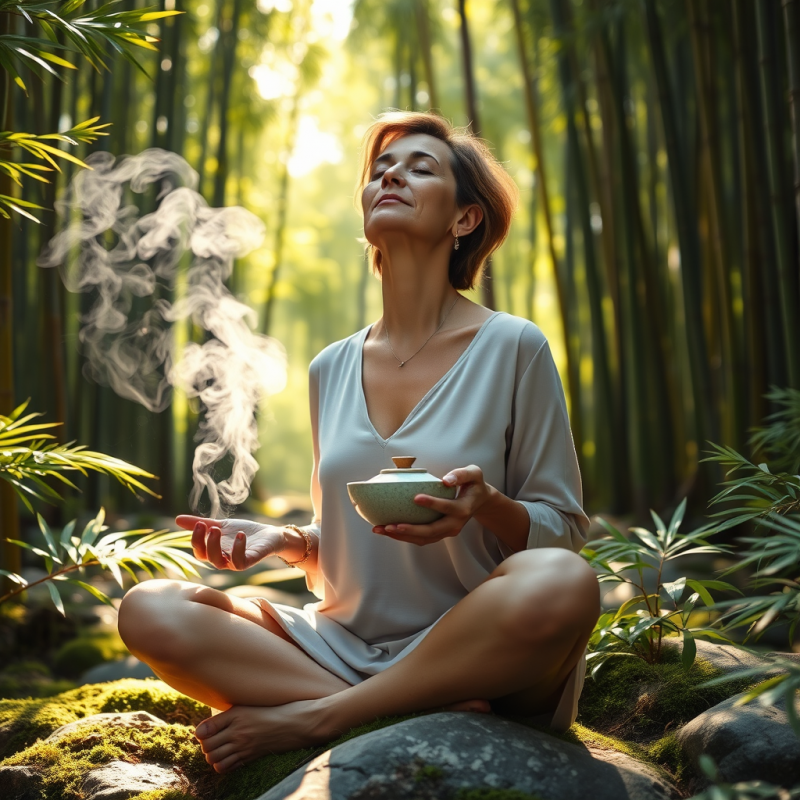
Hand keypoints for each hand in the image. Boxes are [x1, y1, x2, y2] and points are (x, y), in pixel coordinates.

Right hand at [176, 515, 286, 570]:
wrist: (270, 534)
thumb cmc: (244, 532)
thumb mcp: (221, 525)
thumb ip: (202, 524)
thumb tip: (177, 519)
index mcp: (215, 551)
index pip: (199, 551)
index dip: (196, 539)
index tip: (200, 523)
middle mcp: (223, 560)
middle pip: (207, 558)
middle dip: (205, 542)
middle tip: (210, 526)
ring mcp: (236, 562)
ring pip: (220, 563)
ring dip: (216, 547)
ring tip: (218, 529)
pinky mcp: (251, 561)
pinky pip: (240, 562)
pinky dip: (238, 549)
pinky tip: (239, 535)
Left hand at [371, 465, 493, 545]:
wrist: (479, 501)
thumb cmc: (473, 484)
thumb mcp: (474, 473)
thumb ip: (461, 474)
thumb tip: (446, 480)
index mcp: (463, 509)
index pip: (447, 508)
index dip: (432, 504)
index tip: (415, 498)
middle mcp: (455, 525)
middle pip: (431, 531)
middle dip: (409, 530)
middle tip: (390, 525)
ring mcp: (447, 532)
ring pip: (423, 538)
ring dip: (401, 536)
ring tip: (381, 529)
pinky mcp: (439, 534)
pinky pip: (420, 538)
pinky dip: (403, 536)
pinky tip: (387, 530)